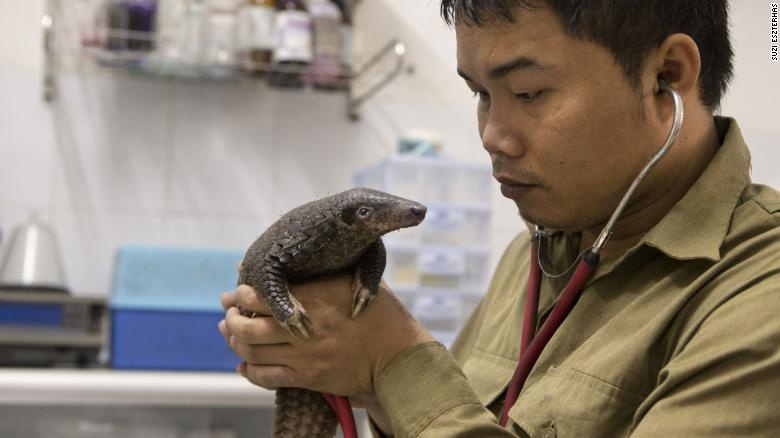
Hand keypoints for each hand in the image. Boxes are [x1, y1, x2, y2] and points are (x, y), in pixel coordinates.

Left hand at [217, 275, 433, 397]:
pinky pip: (267, 378)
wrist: (397, 355)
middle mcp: (303, 327)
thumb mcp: (357, 280)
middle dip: (231, 319)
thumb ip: (327, 270)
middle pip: (246, 326)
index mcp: (313, 298)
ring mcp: (304, 355)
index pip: (259, 295)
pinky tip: (246, 364)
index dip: (242, 293)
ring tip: (235, 335)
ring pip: (252, 351)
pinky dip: (250, 371)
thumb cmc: (380, 313)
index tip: (241, 291)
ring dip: (236, 343)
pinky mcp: (308, 378)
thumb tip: (301, 256)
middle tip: (231, 314)